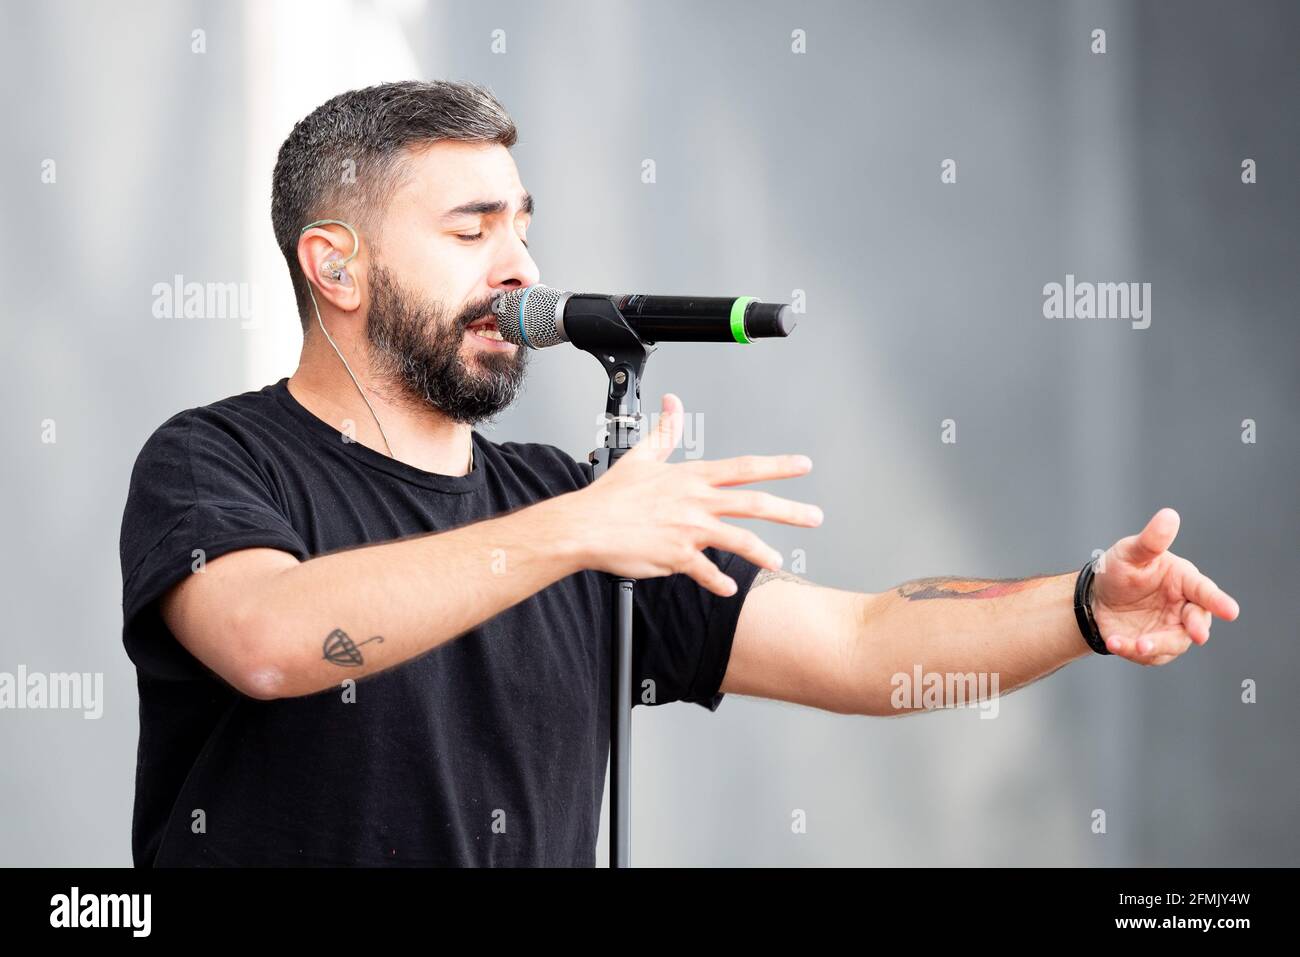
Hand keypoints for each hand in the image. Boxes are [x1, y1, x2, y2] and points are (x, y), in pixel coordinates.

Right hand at [565, 393, 823, 595]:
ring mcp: (687, 530)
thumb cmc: (610, 496)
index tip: (802, 465)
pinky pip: (705, 572)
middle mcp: (695, 501)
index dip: (777, 466)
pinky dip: (719, 582)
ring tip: (777, 560)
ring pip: (737, 538)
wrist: (585, 526)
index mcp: (691, 477)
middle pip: (753, 502)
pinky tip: (729, 589)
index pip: (743, 468)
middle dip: (790, 509)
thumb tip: (672, 403)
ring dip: (762, 551)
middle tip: (815, 516)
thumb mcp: (641, 456)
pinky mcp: (675, 556)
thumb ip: (664, 431)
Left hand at [1091, 507, 1240, 665]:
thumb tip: (1169, 515)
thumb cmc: (1120, 570)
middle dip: (1195, 628)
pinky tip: (1114, 641)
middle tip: (1196, 635)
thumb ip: (1151, 540)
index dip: (1218, 601)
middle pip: (1196, 621)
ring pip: (1173, 643)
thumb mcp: (1130, 553)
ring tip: (1136, 644)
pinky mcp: (1154, 647)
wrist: (1096, 598)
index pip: (1204, 590)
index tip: (1231, 611)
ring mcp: (1170, 629)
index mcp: (1183, 581)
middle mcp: (1182, 607)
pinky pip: (1149, 654)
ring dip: (1156, 645)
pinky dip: (1132, 650)